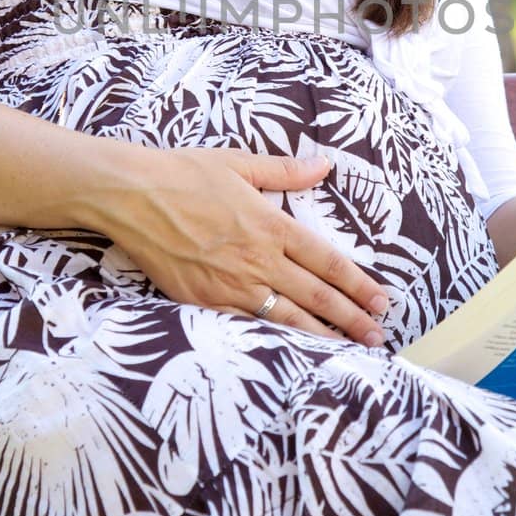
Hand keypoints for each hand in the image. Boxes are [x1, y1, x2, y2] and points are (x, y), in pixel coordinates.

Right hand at [97, 146, 390, 346]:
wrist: (133, 196)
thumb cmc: (184, 174)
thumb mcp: (239, 163)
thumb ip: (285, 171)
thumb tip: (324, 165)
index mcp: (272, 225)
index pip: (328, 262)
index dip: (359, 284)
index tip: (382, 300)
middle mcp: (259, 260)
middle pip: (317, 296)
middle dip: (353, 318)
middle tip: (380, 336)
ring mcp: (232, 285)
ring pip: (288, 318)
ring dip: (323, 336)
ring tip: (350, 351)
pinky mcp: (204, 302)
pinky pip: (249, 326)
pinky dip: (277, 341)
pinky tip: (294, 351)